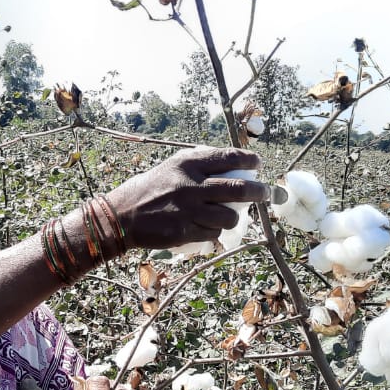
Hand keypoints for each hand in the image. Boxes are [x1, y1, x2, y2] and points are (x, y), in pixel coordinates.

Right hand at [104, 147, 269, 250]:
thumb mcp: (172, 167)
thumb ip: (199, 164)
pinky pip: (213, 233)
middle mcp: (190, 185)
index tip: (258, 164)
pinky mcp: (185, 231)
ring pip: (230, 217)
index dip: (249, 160)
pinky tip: (206, 226)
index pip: (228, 157)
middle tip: (267, 193)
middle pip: (239, 189)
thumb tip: (232, 164)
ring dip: (235, 217)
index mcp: (187, 164)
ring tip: (230, 216)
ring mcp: (189, 210)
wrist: (122, 216)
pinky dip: (215, 230)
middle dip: (260, 192)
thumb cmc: (150, 189)